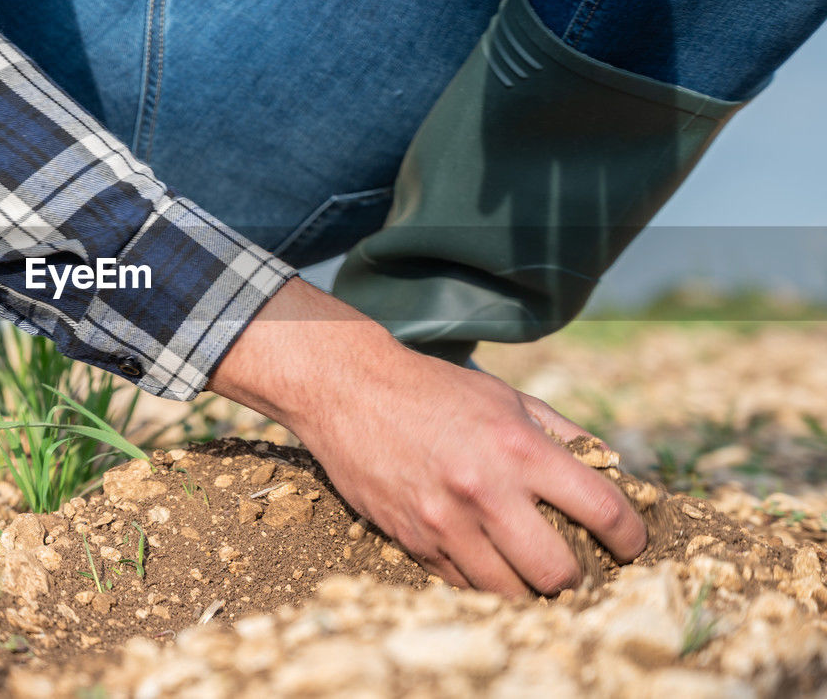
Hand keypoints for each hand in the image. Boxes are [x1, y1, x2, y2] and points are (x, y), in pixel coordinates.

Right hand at [209, 277, 645, 595]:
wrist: (349, 390)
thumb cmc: (434, 389)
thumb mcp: (507, 396)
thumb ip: (563, 433)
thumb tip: (611, 469)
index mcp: (520, 449)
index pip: (604, 510)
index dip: (632, 537)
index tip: (632, 543)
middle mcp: (486, 491)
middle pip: (559, 573)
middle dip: (579, 577)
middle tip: (578, 565)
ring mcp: (446, 522)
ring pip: (511, 592)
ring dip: (530, 588)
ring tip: (533, 571)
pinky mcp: (414, 540)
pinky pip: (464, 585)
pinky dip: (484, 581)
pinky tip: (488, 561)